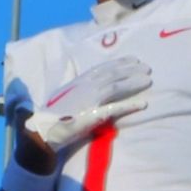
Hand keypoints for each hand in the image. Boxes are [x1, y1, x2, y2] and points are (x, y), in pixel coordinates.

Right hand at [22, 57, 150, 152]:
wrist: (41, 130)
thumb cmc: (50, 116)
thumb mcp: (65, 98)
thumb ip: (79, 92)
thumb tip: (90, 88)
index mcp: (77, 82)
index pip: (102, 68)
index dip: (118, 63)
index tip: (132, 60)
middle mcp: (84, 86)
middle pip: (112, 74)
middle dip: (130, 69)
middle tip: (147, 66)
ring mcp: (89, 99)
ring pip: (116, 86)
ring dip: (133, 82)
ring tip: (149, 80)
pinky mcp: (93, 114)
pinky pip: (115, 108)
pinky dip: (130, 106)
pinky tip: (143, 104)